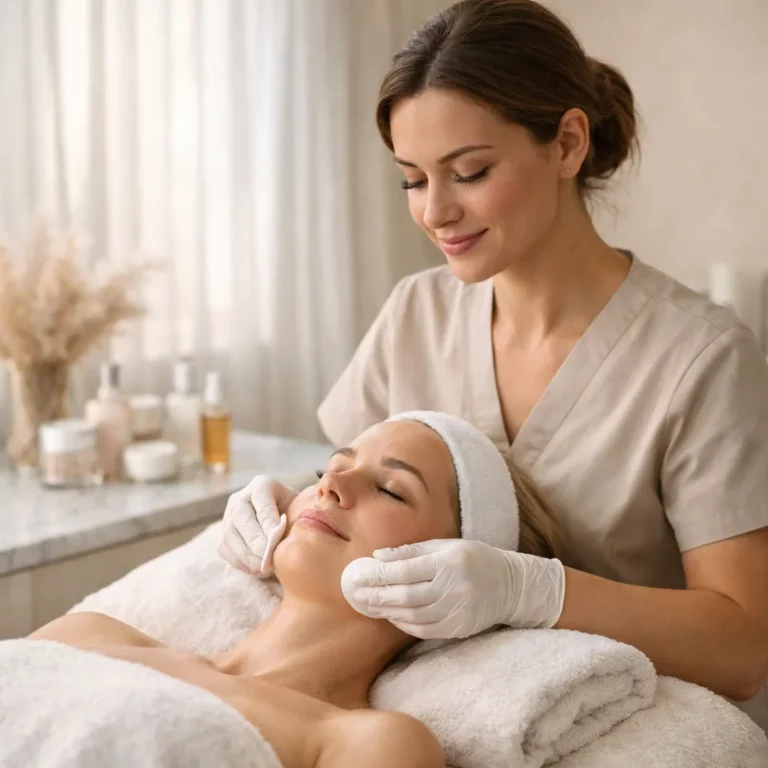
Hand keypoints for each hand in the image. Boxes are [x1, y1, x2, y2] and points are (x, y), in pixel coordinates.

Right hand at [218, 475, 295, 576]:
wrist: (285, 521)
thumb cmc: (296, 514)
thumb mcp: (301, 508)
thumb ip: (300, 515)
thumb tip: (294, 531)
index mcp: (261, 486)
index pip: (262, 503)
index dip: (268, 523)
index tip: (277, 539)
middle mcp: (240, 498)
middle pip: (241, 518)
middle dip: (256, 541)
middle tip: (269, 558)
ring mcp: (228, 517)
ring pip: (230, 536)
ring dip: (248, 555)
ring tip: (265, 567)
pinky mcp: (224, 536)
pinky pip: (226, 550)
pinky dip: (241, 562)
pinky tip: (257, 569)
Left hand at [341, 539, 565, 638]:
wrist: (512, 585)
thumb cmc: (474, 558)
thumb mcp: (447, 545)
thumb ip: (412, 551)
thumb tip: (378, 557)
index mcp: (450, 561)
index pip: (406, 569)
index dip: (380, 573)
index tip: (359, 574)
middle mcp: (455, 587)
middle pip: (406, 595)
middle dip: (377, 595)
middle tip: (356, 594)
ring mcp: (458, 610)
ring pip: (413, 615)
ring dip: (387, 611)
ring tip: (368, 605)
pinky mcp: (460, 628)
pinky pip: (425, 629)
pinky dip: (404, 623)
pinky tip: (391, 616)